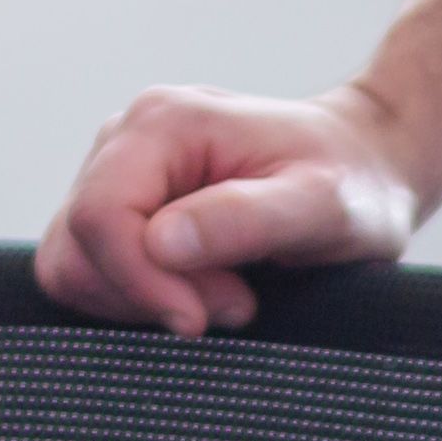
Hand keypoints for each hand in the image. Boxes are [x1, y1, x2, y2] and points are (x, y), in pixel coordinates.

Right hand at [34, 0, 441, 332]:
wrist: (367, 167)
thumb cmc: (355, 184)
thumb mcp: (322, 206)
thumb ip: (244, 219)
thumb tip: (160, 242)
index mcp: (164, 123)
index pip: (101, 217)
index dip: (142, 283)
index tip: (205, 318)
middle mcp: (126, 138)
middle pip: (78, 246)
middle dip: (147, 294)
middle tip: (233, 301)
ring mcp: (119, 171)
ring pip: (74, 263)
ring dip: (141, 300)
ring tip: (223, 294)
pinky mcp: (123, 206)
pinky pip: (90, 269)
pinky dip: (137, 297)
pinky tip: (199, 290)